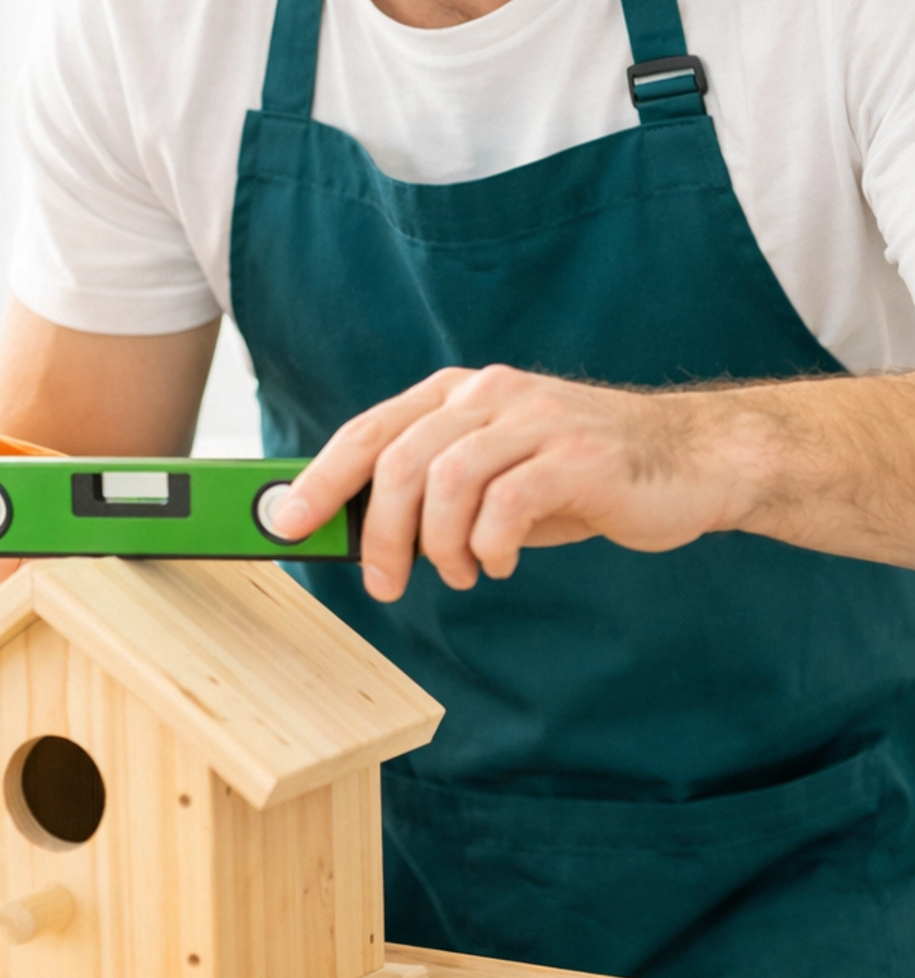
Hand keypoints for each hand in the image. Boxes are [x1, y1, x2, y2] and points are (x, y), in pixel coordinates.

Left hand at [273, 364, 739, 601]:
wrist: (691, 460)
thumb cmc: (582, 474)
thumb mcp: (498, 475)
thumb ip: (437, 494)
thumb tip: (363, 536)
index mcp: (461, 394)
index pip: (369, 431)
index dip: (320, 477)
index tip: (286, 523)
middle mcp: (491, 395)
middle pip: (399, 461)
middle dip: (379, 534)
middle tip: (387, 583)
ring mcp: (536, 419)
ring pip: (445, 481)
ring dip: (437, 546)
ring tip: (462, 573)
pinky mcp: (578, 454)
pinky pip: (506, 503)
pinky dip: (489, 545)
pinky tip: (500, 562)